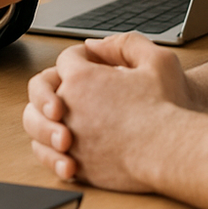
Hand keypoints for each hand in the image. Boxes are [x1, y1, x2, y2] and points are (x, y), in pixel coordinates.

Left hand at [23, 32, 192, 191]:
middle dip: (52, 89)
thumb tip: (95, 45)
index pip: (66, 60)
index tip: (94, 66)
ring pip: (36, 125)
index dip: (81, 58)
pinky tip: (68, 149)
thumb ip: (125, 43)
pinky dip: (52, 152)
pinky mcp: (77, 165)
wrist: (170, 151)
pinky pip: (49, 156)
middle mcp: (68, 107)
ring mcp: (70, 138)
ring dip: (47, 122)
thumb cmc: (166, 108)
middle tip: (74, 93)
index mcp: (82, 78)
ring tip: (68, 125)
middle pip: (40, 90)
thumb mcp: (156, 60)